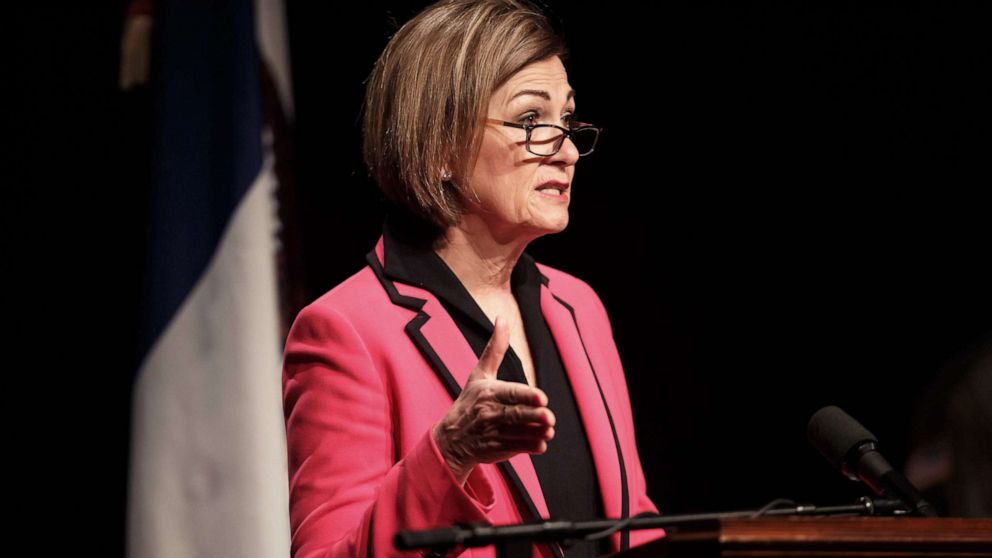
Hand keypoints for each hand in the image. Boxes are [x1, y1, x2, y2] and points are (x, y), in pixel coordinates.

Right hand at [432, 316, 555, 484]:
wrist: (450, 440)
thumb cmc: (469, 401)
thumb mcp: (479, 374)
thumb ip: (494, 348)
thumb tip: (502, 318)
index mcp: (487, 392)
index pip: (510, 393)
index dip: (526, 396)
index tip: (542, 399)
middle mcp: (489, 413)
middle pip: (516, 414)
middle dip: (534, 417)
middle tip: (549, 417)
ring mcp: (493, 433)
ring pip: (519, 433)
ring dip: (536, 433)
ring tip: (548, 431)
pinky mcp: (497, 449)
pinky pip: (517, 448)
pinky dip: (530, 447)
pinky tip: (541, 444)